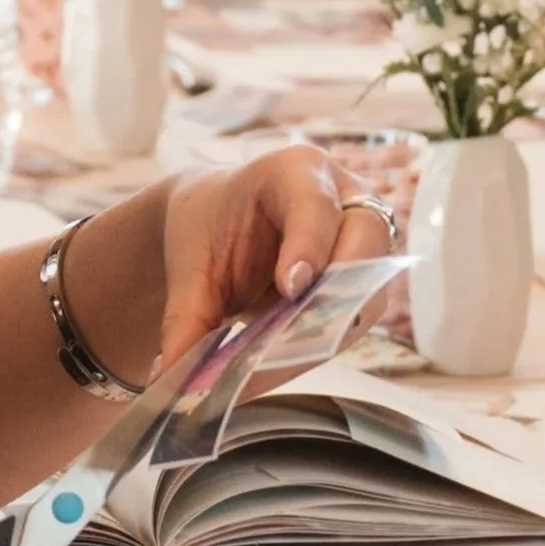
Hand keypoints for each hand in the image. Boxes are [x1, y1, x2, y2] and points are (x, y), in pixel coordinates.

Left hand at [152, 142, 396, 369]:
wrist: (218, 227)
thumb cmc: (209, 229)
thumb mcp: (190, 266)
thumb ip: (185, 316)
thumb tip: (172, 374)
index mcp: (295, 171)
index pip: (314, 203)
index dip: (308, 245)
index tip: (290, 287)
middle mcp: (343, 195)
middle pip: (366, 236)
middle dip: (338, 289)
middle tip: (297, 335)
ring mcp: (364, 236)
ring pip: (372, 285)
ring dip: (332, 329)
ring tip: (278, 364)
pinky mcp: (367, 278)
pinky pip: (361, 314)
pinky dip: (326, 343)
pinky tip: (285, 364)